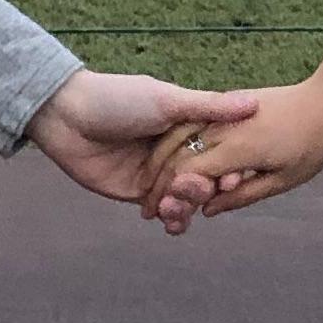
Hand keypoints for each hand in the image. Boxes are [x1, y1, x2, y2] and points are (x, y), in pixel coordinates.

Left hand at [26, 69, 258, 218]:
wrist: (68, 116)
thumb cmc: (118, 98)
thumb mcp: (167, 100)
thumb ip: (209, 108)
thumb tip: (255, 103)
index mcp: (187, 124)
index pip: (219, 150)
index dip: (229, 166)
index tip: (236, 178)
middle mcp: (176, 149)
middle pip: (204, 178)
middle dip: (204, 189)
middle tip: (197, 191)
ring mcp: (157, 172)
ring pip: (185, 198)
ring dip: (187, 206)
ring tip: (176, 207)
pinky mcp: (137, 192)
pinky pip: (163, 210)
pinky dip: (173, 220)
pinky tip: (173, 224)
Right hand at [139, 75, 322, 224]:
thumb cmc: (312, 145)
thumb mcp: (282, 180)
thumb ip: (242, 195)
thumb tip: (208, 211)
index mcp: (238, 147)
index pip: (189, 173)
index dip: (171, 195)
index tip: (160, 214)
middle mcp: (225, 127)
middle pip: (178, 154)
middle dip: (159, 182)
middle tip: (148, 209)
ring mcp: (225, 113)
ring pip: (181, 136)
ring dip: (163, 162)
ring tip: (153, 185)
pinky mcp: (228, 105)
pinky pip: (195, 124)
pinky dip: (179, 143)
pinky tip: (173, 159)